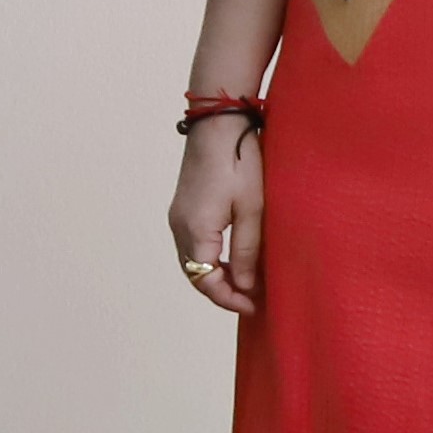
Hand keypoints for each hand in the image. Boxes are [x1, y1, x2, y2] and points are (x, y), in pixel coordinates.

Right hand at [169, 122, 262, 314]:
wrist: (218, 125)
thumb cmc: (239, 162)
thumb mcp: (252, 210)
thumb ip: (247, 251)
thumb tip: (245, 286)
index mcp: (195, 231)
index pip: (205, 282)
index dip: (229, 300)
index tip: (254, 307)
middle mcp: (179, 227)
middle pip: (195, 276)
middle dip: (222, 292)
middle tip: (253, 299)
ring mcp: (178, 217)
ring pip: (192, 262)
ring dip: (216, 277)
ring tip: (246, 283)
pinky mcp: (183, 209)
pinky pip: (192, 246)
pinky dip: (210, 260)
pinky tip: (232, 259)